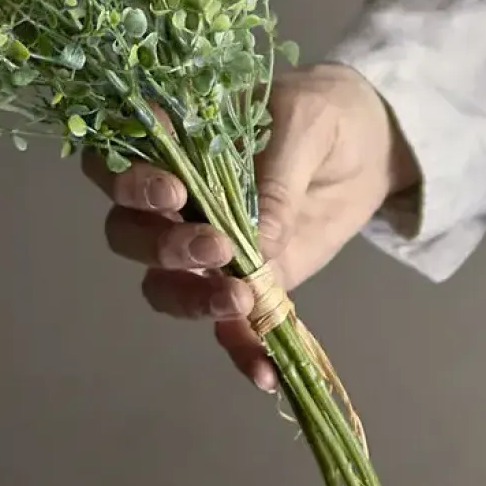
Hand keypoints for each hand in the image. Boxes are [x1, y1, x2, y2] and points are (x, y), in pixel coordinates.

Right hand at [82, 63, 419, 389]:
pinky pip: (225, 326)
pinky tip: (265, 372)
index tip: (173, 194)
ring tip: (240, 301)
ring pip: (163, 284)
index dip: (129, 184)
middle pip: (129, 233)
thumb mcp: (305, 126)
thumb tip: (257, 246)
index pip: (117, 164)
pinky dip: (239, 350)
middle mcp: (173, 201)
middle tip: (217, 247)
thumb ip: (275, 180)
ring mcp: (205, 248)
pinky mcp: (244, 283)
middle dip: (162, 247)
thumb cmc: (324, 113)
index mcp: (171, 144)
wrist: (368, 146)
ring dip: (190, 299)